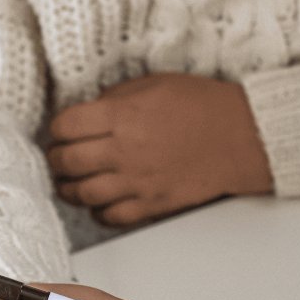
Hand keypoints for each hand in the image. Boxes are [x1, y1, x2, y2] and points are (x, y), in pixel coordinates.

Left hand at [46, 73, 272, 226]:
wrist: (243, 136)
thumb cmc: (205, 106)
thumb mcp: (156, 83)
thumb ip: (118, 97)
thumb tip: (92, 110)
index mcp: (122, 115)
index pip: (65, 125)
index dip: (58, 127)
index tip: (63, 128)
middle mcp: (124, 150)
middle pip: (67, 161)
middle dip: (57, 158)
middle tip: (60, 155)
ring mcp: (138, 181)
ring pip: (83, 194)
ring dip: (70, 188)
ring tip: (72, 181)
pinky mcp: (153, 204)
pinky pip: (111, 216)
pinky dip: (99, 211)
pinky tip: (100, 201)